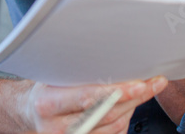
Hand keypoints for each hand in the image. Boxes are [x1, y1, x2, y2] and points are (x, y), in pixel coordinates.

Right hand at [23, 76, 167, 133]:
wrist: (30, 112)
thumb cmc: (45, 88)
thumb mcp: (52, 74)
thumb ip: (76, 71)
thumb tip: (112, 57)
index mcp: (47, 103)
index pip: (87, 98)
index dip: (116, 92)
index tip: (138, 84)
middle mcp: (58, 127)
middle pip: (106, 114)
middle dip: (134, 97)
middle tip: (153, 82)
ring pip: (114, 125)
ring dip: (133, 106)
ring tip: (145, 88)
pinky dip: (126, 118)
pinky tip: (130, 103)